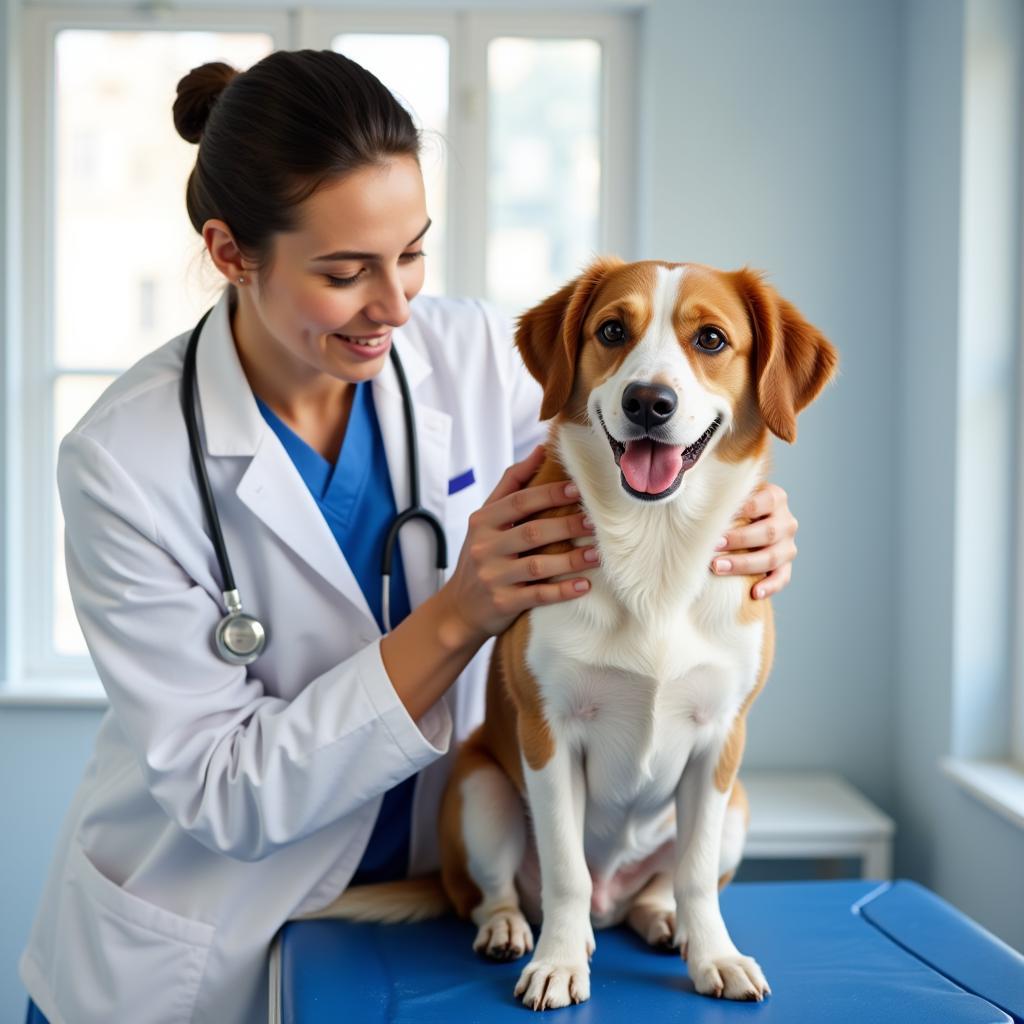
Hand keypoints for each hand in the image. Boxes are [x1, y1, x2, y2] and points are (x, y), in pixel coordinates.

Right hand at [439, 445, 598, 644]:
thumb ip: (512, 485)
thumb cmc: (482, 555)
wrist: (459, 607)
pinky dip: (563, 590)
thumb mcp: (486, 519)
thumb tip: (540, 449)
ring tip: (597, 553)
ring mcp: (493, 577)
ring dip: (572, 559)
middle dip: (567, 525)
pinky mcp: (503, 603)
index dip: (549, 494)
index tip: (578, 488)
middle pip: (532, 532)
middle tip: (594, 522)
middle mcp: (485, 547)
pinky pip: (538, 595)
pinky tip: (584, 585)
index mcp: (482, 521)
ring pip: (539, 565)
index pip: (519, 502)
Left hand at [710, 482, 797, 599]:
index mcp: (775, 498)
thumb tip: (688, 490)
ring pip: (772, 557)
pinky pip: (782, 578)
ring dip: (745, 564)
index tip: (717, 521)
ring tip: (718, 568)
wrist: (747, 525)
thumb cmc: (730, 508)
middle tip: (712, 546)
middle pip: (768, 532)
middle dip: (738, 540)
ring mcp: (788, 545)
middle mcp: (786, 521)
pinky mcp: (786, 566)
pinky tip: (754, 593)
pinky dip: (770, 586)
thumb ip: (720, 492)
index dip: (740, 512)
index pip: (762, 502)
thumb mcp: (732, 496)